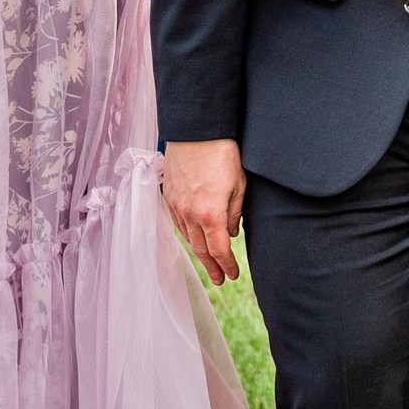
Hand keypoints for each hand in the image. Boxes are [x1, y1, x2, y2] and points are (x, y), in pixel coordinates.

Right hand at [163, 138, 247, 283]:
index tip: (233, 275)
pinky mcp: (169, 194)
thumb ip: (235, 212)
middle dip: (211, 266)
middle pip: (200, 249)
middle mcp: (190, 214)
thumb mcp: (239, 184)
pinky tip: (194, 237)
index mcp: (210, 214)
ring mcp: (176, 205)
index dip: (226, 265)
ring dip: (199, 252)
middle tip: (220, 279)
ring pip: (187, 237)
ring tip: (208, 262)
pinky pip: (177, 223)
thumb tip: (232, 232)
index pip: (219, 250)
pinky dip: (187, 234)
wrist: (196, 129)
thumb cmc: (223, 153)